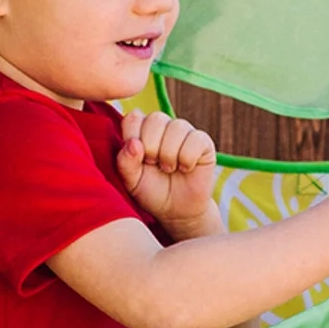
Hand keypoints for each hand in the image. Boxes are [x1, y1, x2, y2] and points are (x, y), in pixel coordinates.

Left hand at [117, 109, 221, 241]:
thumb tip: (134, 143)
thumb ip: (125, 162)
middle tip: (154, 165)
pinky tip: (185, 168)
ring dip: (169, 155)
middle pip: (155, 119)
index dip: (133, 136)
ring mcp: (184, 131)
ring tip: (169, 168)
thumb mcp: (131, 181)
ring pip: (176, 127)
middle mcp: (163, 125)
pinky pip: (195, 140)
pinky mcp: (203, 141)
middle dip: (151, 147)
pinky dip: (187, 159)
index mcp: (142, 129)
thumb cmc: (151, 191)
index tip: (136, 159)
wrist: (176, 210)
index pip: (134, 117)